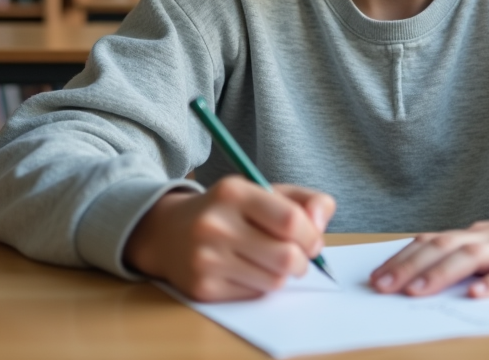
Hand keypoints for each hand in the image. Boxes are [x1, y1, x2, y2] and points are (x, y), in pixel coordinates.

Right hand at [123, 176, 334, 301]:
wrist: (168, 233)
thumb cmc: (227, 211)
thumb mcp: (262, 192)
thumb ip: (303, 200)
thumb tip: (321, 224)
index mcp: (234, 192)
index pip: (290, 220)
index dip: (311, 235)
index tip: (313, 241)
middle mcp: (215, 224)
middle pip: (286, 257)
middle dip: (303, 261)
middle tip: (298, 258)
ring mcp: (206, 259)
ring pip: (274, 281)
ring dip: (283, 276)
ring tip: (273, 263)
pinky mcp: (202, 288)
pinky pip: (254, 295)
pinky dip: (261, 286)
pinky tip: (248, 271)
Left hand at [370, 201, 488, 298]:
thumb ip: (467, 254)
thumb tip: (425, 270)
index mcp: (476, 234)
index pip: (430, 242)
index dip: (401, 259)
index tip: (374, 277)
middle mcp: (488, 237)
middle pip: (442, 248)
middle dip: (408, 267)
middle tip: (380, 287)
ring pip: (471, 258)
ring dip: (440, 274)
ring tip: (415, 291)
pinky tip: (477, 296)